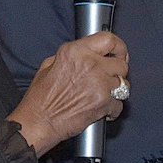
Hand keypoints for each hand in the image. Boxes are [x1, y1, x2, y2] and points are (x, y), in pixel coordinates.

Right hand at [9, 31, 128, 155]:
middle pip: (121, 64)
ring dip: (116, 91)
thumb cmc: (40, 98)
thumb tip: (89, 54)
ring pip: (124, 84)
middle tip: (109, 79)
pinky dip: (112, 109)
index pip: (108, 39)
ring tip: (102, 96)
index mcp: (75, 52)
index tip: (120, 53)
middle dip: (117, 72)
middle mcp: (90, 65)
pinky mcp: (103, 103)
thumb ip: (72, 56)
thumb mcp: (49, 65)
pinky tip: (101, 110)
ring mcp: (99, 84)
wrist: (39, 122)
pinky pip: (119, 104)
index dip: (118, 47)